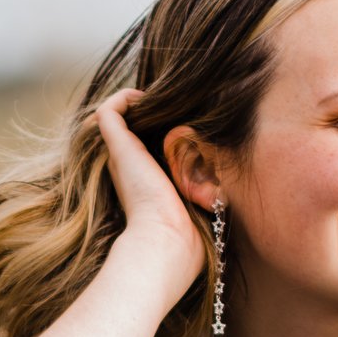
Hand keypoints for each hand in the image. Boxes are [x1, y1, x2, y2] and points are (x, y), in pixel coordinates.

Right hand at [88, 86, 204, 295]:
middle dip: (143, 112)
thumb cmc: (188, 230)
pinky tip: (146, 97)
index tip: (177, 120)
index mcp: (141, 180)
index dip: (152, 129)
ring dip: (131, 101)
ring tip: (155, 96)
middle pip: (125, 128)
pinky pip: (109, 110)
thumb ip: (206, 183)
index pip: (140, 146)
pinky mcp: (118, 146)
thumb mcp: (200, 199)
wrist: (167, 239)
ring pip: (112, 116)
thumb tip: (229, 176)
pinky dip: (123, 97)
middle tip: (167, 103)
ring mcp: (119, 156)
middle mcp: (126, 166)